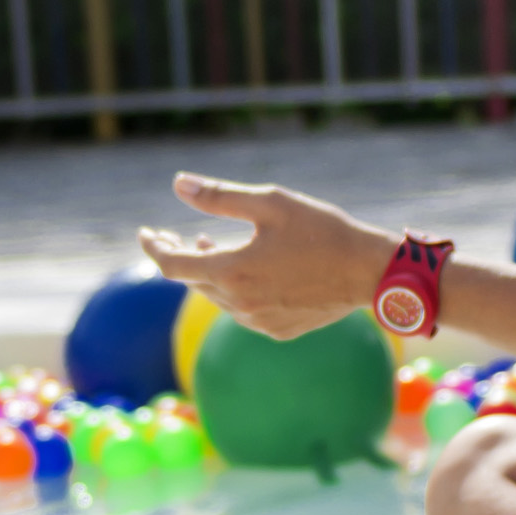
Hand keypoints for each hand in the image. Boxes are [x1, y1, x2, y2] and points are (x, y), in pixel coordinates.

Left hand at [137, 174, 397, 340]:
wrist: (370, 272)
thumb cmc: (323, 231)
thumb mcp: (270, 203)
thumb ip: (219, 197)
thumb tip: (178, 184)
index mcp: (232, 272)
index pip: (171, 265)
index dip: (153, 247)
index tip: (145, 233)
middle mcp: (239, 304)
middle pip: (193, 281)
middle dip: (181, 256)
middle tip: (177, 234)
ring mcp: (257, 322)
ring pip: (217, 296)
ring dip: (209, 271)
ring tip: (211, 244)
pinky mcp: (276, 330)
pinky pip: (241, 310)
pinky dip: (234, 289)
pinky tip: (245, 270)